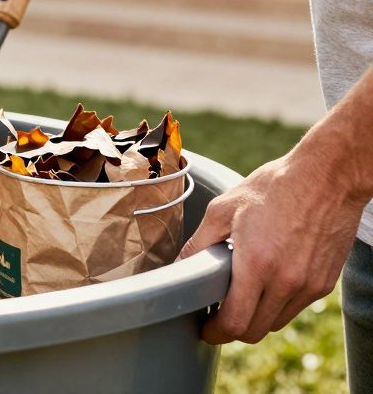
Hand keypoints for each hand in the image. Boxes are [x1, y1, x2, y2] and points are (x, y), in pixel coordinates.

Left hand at [177, 140, 364, 343]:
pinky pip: (295, 307)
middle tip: (216, 315)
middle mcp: (286, 282)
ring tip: (240, 296)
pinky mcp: (325, 283)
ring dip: (256, 317)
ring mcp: (309, 285)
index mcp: (257, 265)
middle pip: (254, 331)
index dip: (214, 332)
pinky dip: (277, 304)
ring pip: (276, 321)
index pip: (234, 323)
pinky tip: (266, 282)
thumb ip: (199, 243)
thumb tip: (181, 265)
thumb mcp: (224, 209)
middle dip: (231, 329)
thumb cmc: (274, 187)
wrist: (328, 177)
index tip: (204, 329)